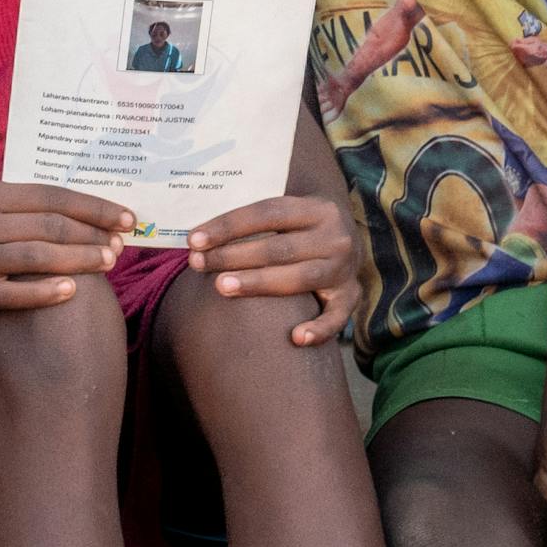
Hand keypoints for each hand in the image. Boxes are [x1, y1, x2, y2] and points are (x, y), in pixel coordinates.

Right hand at [0, 181, 128, 315]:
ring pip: (36, 258)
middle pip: (48, 227)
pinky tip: (72, 289)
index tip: (124, 216)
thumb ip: (24, 204)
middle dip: (92, 235)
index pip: (50, 197)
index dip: (92, 207)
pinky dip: (44, 292)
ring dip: (79, 260)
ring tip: (108, 262)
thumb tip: (85, 212)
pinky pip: (12, 294)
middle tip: (121, 243)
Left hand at [189, 191, 359, 347]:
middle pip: (280, 248)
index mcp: (318, 208)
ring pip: (300, 279)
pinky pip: (338, 317)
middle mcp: (335, 237)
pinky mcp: (351, 296)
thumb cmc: (301, 226)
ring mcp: (344, 269)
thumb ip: (256, 219)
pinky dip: (320, 329)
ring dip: (258, 283)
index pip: (267, 213)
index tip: (194, 239)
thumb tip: (199, 233)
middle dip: (235, 255)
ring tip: (222, 287)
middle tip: (198, 263)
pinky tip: (296, 337)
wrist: (349, 237)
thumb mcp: (290, 211)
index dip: (228, 226)